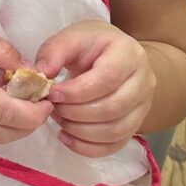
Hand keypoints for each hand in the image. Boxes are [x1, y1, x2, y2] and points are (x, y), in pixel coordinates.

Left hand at [36, 21, 156, 156]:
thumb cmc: (91, 46)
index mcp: (129, 54)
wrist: (115, 57)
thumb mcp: (72, 37)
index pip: (107, 79)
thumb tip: (41, 74)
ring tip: (59, 119)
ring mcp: (143, 106)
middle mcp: (144, 81)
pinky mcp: (135, 125)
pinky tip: (66, 137)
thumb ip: (54, 51)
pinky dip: (87, 147)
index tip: (52, 94)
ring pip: (115, 131)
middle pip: (112, 108)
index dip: (76, 92)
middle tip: (53, 108)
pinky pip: (114, 146)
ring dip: (80, 131)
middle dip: (76, 113)